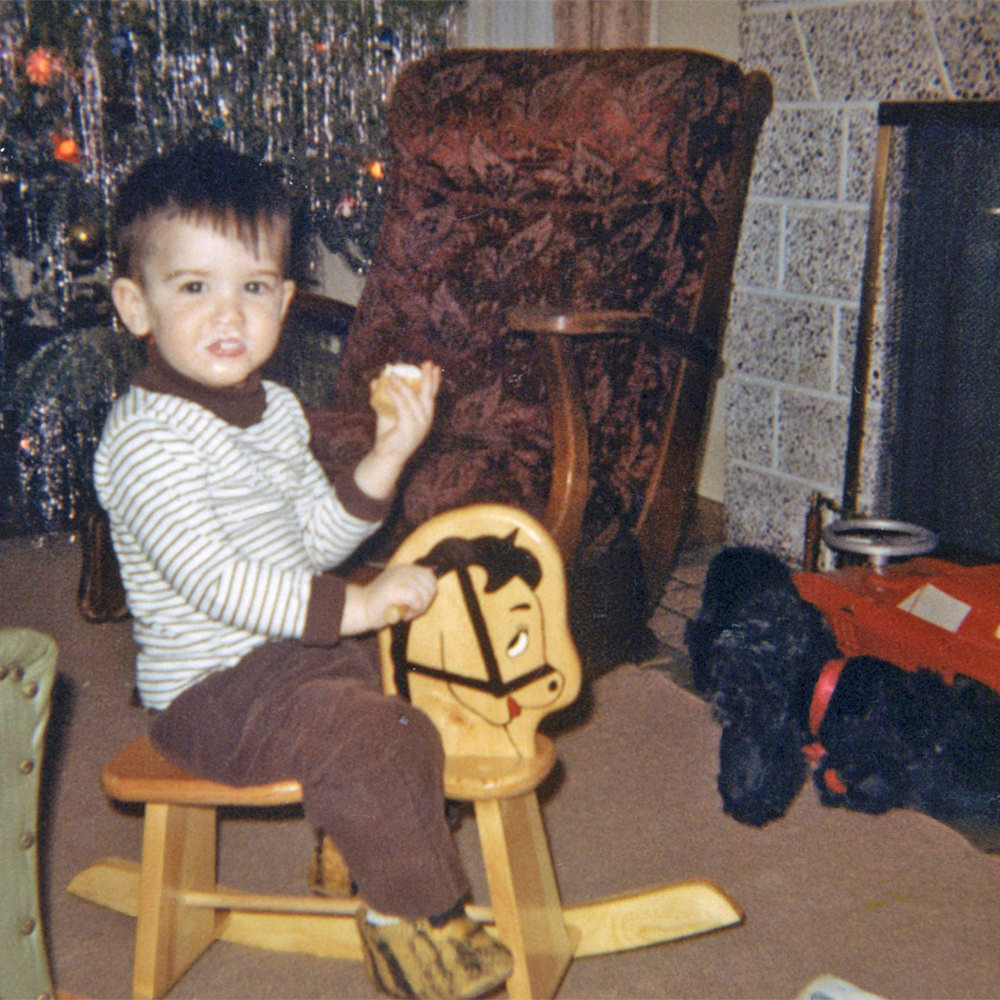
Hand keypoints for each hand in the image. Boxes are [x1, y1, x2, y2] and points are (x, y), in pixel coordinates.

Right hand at [341, 564, 436, 635]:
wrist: (361, 609)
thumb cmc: (381, 605)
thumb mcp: (400, 589)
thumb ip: (415, 586)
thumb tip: (432, 587)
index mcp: (405, 568)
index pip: (429, 575)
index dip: (428, 592)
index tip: (417, 603)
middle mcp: (403, 570)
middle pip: (430, 584)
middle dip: (426, 601)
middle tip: (413, 610)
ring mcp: (399, 578)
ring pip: (425, 593)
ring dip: (419, 607)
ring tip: (406, 612)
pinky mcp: (396, 588)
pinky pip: (417, 599)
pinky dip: (414, 609)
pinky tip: (403, 614)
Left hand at [354, 361, 440, 499]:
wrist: (386, 457)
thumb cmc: (389, 435)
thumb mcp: (386, 413)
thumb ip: (383, 397)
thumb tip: (375, 381)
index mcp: (424, 416)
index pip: (432, 396)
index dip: (434, 382)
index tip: (435, 367)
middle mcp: (425, 421)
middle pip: (429, 396)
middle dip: (428, 379)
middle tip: (427, 364)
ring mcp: (418, 426)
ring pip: (414, 401)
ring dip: (404, 386)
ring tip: (394, 376)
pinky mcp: (408, 430)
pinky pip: (403, 409)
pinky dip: (397, 396)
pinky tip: (391, 386)